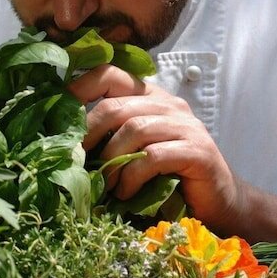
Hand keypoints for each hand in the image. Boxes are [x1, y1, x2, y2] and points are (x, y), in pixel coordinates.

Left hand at [67, 63, 240, 229]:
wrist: (219, 203)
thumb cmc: (169, 178)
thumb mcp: (135, 151)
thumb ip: (110, 137)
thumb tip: (63, 142)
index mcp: (151, 97)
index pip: (110, 74)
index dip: (79, 89)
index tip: (57, 113)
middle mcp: (169, 104)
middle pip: (116, 105)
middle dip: (89, 135)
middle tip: (77, 162)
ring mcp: (186, 126)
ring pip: (134, 129)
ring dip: (111, 161)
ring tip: (105, 185)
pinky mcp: (197, 151)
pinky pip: (154, 156)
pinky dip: (132, 176)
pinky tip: (126, 192)